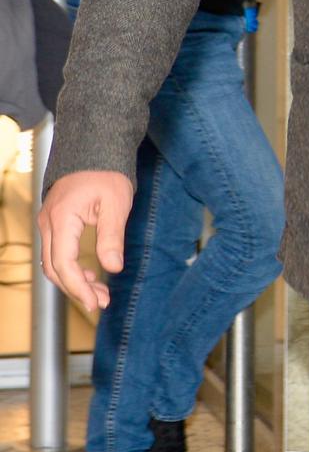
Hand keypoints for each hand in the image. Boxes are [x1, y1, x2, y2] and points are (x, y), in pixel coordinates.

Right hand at [38, 170, 132, 311]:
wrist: (95, 149)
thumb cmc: (106, 173)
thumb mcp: (116, 204)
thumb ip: (112, 237)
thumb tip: (113, 268)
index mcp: (62, 218)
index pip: (63, 263)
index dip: (78, 287)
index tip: (95, 303)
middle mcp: (48, 223)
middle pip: (54, 268)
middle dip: (76, 289)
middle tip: (101, 302)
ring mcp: (48, 222)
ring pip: (53, 262)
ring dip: (74, 280)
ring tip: (100, 293)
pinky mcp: (54, 223)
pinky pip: (56, 252)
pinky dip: (71, 268)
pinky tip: (91, 276)